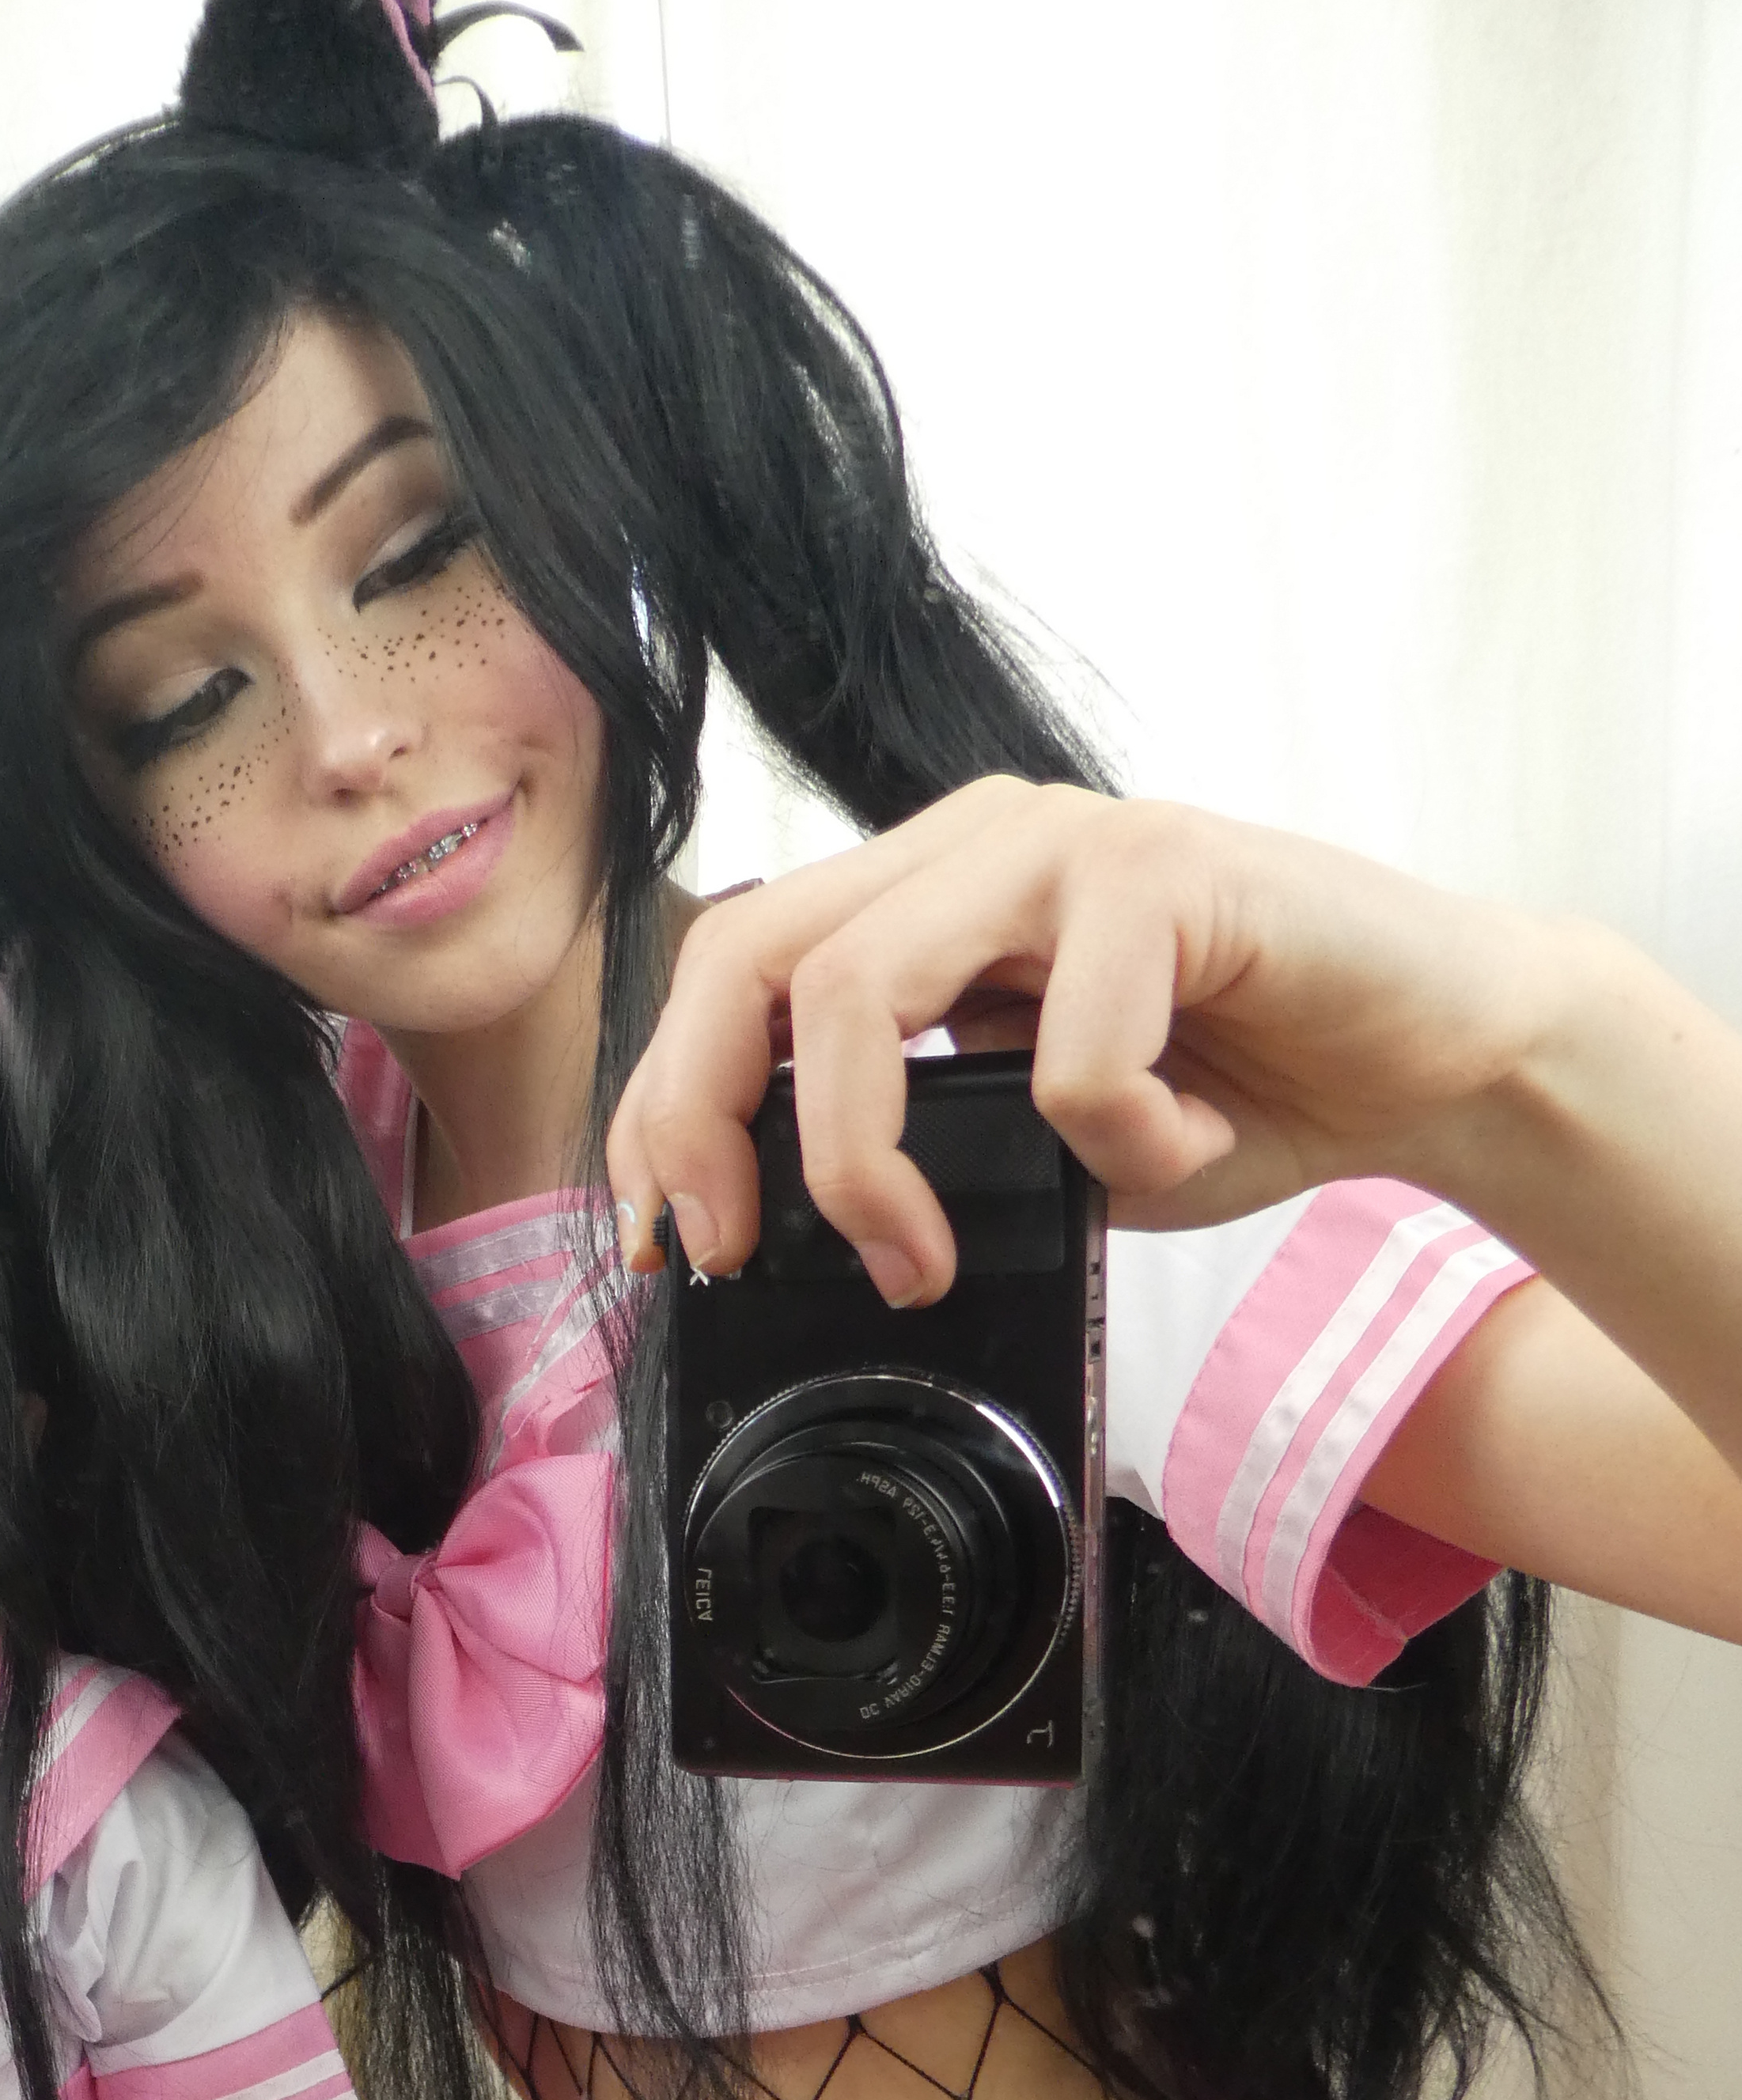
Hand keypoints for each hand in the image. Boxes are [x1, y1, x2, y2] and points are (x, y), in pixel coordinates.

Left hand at [610, 780, 1566, 1299]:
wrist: (1436, 1057)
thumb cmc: (1235, 1096)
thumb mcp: (1030, 1147)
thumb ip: (915, 1155)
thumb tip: (776, 1242)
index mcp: (923, 895)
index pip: (729, 970)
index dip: (663, 1105)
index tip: (665, 1241)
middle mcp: (972, 845)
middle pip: (754, 956)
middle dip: (705, 1123)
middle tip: (738, 1255)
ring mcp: (1064, 842)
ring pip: (865, 989)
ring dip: (869, 1159)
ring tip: (927, 1257)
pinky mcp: (1168, 868)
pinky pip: (1073, 1052)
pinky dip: (1121, 1149)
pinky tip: (1187, 1149)